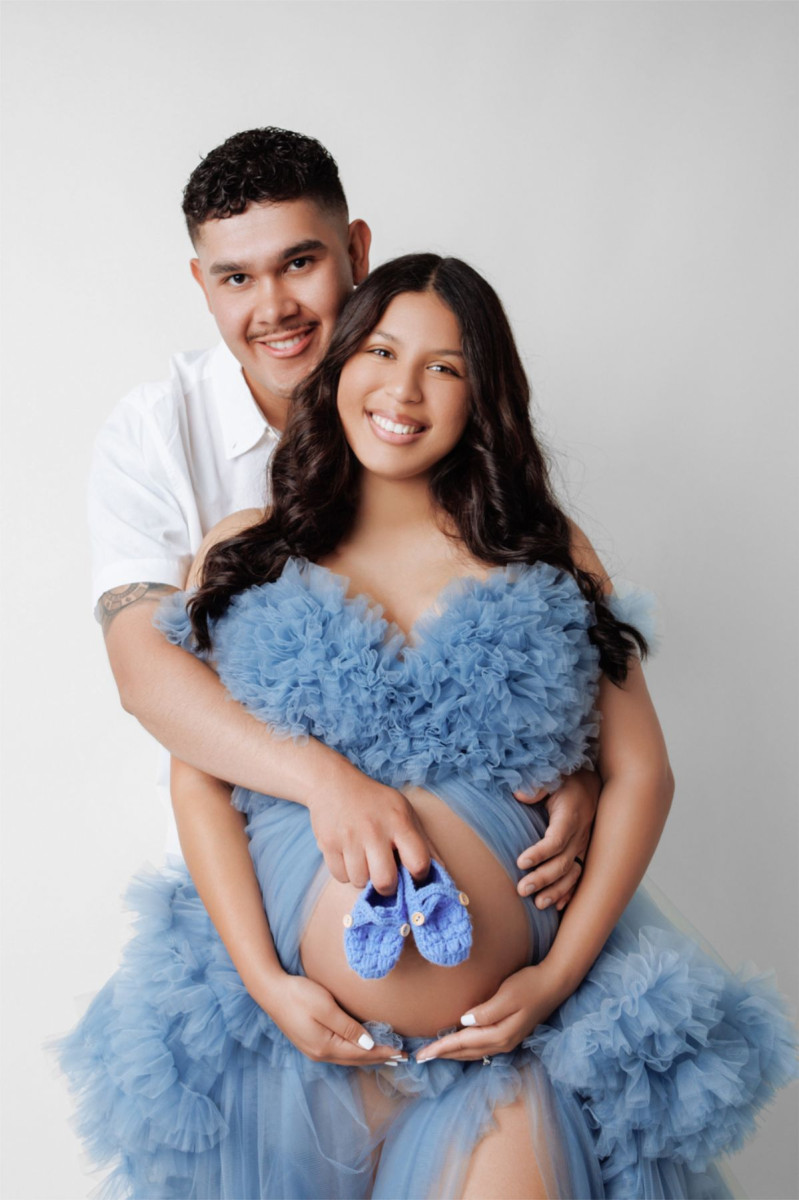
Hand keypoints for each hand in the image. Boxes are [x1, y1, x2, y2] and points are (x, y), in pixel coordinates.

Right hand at [264, 972, 405, 1065]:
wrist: (271, 991)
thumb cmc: (298, 995)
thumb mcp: (326, 1007)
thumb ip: (347, 1027)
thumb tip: (368, 1044)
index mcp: (325, 1047)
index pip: (362, 1053)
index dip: (383, 1052)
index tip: (402, 1052)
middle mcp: (320, 1053)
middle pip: (356, 1059)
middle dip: (379, 1058)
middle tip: (400, 1057)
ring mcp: (314, 1050)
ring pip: (347, 1058)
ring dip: (367, 1057)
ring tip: (385, 1056)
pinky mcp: (310, 1043)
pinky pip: (339, 1052)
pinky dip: (355, 1052)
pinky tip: (361, 1048)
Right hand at [306, 766, 432, 893]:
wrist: (334, 783)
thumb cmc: (376, 802)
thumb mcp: (405, 813)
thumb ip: (424, 844)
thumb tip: (443, 873)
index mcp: (399, 821)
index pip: (418, 863)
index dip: (418, 874)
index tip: (413, 872)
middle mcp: (374, 830)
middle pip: (385, 882)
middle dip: (387, 886)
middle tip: (385, 875)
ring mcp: (349, 838)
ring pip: (360, 882)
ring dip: (364, 877)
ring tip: (364, 859)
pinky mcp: (328, 844)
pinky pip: (340, 877)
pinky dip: (346, 873)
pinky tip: (349, 856)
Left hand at [415, 965, 565, 1062]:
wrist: (554, 985)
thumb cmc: (529, 985)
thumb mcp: (507, 995)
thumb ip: (486, 1011)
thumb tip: (464, 1022)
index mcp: (499, 1034)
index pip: (463, 1043)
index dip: (441, 1048)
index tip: (421, 1054)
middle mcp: (502, 1043)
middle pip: (466, 1052)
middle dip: (443, 1055)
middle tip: (421, 1058)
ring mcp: (507, 1041)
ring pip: (473, 1052)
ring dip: (454, 1053)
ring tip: (436, 1053)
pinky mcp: (509, 1035)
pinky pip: (481, 1047)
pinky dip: (466, 1048)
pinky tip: (460, 1044)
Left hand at [514, 769, 599, 910]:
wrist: (592, 785)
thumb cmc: (566, 782)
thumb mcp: (553, 777)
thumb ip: (536, 786)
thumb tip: (519, 795)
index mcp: (570, 817)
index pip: (556, 840)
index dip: (539, 853)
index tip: (520, 862)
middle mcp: (579, 835)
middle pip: (562, 862)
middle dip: (543, 878)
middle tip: (522, 890)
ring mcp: (583, 847)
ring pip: (572, 874)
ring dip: (556, 891)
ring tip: (538, 904)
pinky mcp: (583, 853)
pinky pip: (579, 877)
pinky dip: (569, 893)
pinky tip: (557, 906)